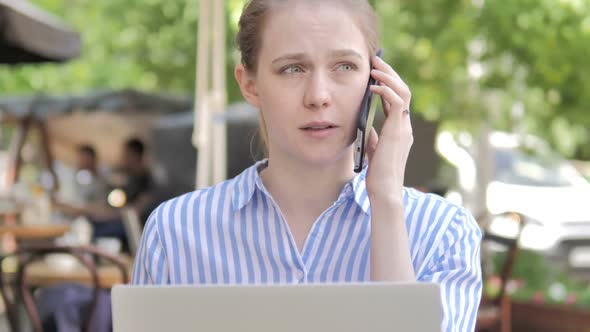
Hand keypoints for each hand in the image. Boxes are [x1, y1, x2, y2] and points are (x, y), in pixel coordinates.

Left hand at [364, 56, 412, 203]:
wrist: (384, 190)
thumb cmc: (378, 175)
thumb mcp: (373, 151)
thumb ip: (374, 138)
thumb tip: (368, 127)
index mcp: (400, 130)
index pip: (397, 100)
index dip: (387, 84)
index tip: (375, 73)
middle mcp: (405, 126)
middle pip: (403, 90)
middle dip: (389, 74)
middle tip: (376, 61)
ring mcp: (404, 128)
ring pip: (403, 92)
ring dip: (389, 77)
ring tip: (375, 66)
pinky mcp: (399, 130)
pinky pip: (397, 102)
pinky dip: (386, 90)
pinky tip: (373, 86)